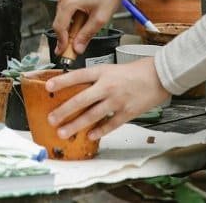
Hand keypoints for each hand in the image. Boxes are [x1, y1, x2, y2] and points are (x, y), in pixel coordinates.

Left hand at [45, 58, 169, 140]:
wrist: (158, 76)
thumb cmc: (133, 72)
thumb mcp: (109, 69)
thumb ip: (94, 79)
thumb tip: (74, 90)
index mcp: (102, 72)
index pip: (77, 76)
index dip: (62, 81)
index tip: (48, 88)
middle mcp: (107, 86)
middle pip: (81, 99)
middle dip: (64, 110)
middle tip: (51, 119)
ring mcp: (117, 100)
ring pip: (92, 115)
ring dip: (76, 125)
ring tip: (63, 132)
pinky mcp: (127, 112)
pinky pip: (110, 124)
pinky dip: (100, 131)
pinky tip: (90, 136)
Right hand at [52, 0, 142, 55]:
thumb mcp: (100, 17)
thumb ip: (86, 35)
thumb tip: (77, 48)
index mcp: (68, 1)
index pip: (59, 27)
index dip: (61, 42)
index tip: (63, 52)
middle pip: (61, 19)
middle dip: (68, 32)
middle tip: (76, 44)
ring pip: (65, 10)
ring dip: (73, 20)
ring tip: (88, 22)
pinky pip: (68, 1)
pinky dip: (75, 10)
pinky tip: (88, 10)